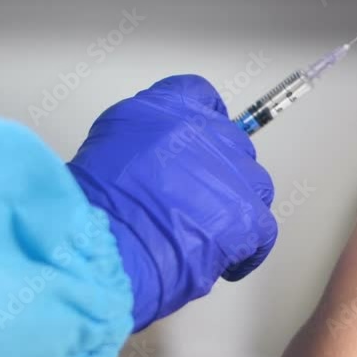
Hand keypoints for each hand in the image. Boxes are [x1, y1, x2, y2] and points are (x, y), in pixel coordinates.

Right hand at [69, 75, 277, 331]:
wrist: (105, 239)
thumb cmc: (94, 202)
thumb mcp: (105, 145)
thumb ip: (139, 140)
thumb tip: (153, 159)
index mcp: (167, 108)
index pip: (199, 95)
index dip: (202, 121)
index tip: (199, 139)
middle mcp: (206, 131)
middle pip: (231, 143)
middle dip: (218, 169)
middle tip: (197, 197)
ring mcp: (231, 173)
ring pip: (254, 184)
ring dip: (236, 204)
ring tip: (211, 230)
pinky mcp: (246, 216)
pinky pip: (262, 231)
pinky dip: (248, 248)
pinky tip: (228, 260)